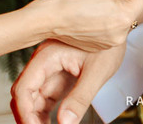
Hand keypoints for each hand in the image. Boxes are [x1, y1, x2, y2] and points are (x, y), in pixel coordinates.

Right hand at [11, 39, 125, 123]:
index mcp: (48, 56)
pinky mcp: (57, 78)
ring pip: (32, 99)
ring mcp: (49, 71)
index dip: (25, 112)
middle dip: (27, 117)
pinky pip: (44, 98)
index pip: (24, 88)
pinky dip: (44, 114)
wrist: (118, 29)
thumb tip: (65, 122)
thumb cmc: (110, 44)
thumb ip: (80, 98)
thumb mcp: (97, 72)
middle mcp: (44, 63)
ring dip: (35, 117)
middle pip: (24, 94)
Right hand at [30, 0, 142, 51]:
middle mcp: (121, 34)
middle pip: (131, 9)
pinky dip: (104, 22)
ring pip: (120, 20)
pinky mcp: (100, 46)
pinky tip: (88, 16)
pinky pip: (110, 30)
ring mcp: (110, 43)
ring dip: (112, 11)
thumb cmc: (71, 0)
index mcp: (124, 17)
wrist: (48, 20)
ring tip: (93, 6)